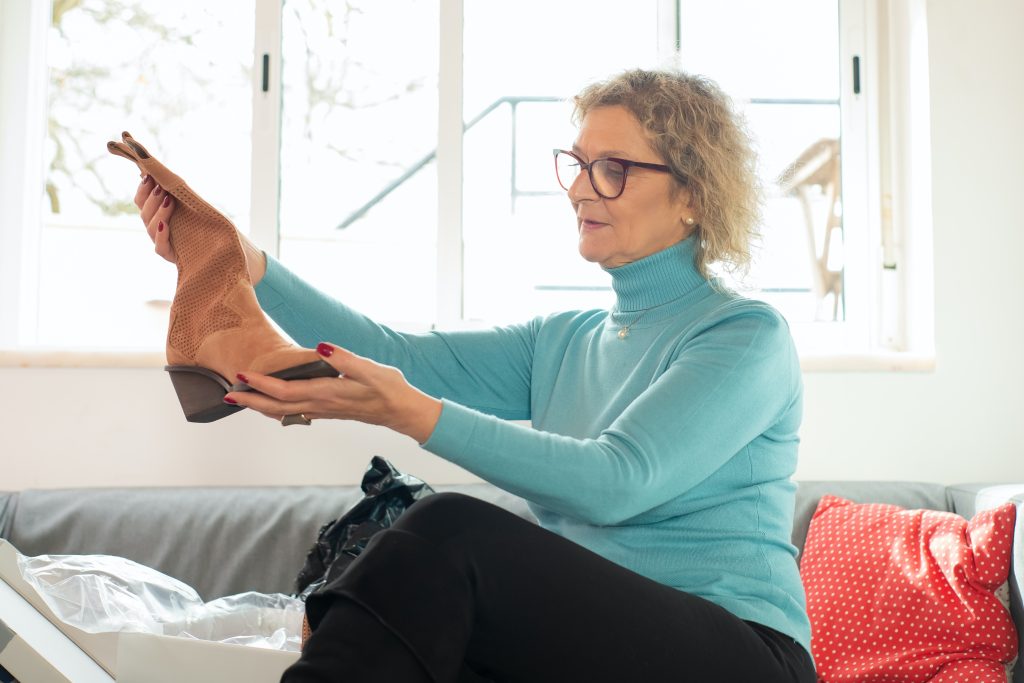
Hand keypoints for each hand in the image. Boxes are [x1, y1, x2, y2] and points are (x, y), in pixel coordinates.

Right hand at [133, 175, 267, 283]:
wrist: (217, 250)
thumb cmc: (205, 225)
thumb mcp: (192, 205)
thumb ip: (178, 191)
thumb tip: (164, 171)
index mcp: (157, 214)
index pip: (141, 200)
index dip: (142, 188)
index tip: (149, 176)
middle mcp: (156, 228)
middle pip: (144, 212)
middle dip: (152, 198)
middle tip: (161, 188)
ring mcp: (161, 241)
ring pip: (150, 227)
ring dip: (159, 212)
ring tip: (169, 201)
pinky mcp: (169, 255)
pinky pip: (160, 246)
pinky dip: (162, 234)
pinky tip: (165, 224)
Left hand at [224, 342, 442, 443]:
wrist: (402, 411)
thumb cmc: (388, 388)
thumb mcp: (370, 368)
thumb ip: (344, 358)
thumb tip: (321, 347)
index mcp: (327, 393)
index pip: (285, 391)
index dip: (261, 384)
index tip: (242, 376)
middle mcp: (321, 405)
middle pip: (277, 407)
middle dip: (251, 402)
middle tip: (227, 396)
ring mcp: (324, 410)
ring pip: (284, 412)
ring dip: (261, 407)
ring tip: (243, 399)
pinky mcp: (328, 410)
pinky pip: (295, 412)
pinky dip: (278, 408)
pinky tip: (273, 404)